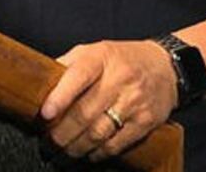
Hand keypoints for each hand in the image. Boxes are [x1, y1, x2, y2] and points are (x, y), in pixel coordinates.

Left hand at [40, 40, 177, 161]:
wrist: (166, 67)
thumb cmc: (122, 60)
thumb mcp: (95, 51)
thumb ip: (69, 65)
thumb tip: (39, 84)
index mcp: (102, 57)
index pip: (78, 76)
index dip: (60, 97)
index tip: (44, 114)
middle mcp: (119, 78)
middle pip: (84, 112)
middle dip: (61, 132)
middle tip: (48, 142)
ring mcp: (134, 101)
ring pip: (98, 132)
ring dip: (76, 147)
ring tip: (63, 152)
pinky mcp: (146, 120)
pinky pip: (116, 144)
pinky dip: (98, 153)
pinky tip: (88, 154)